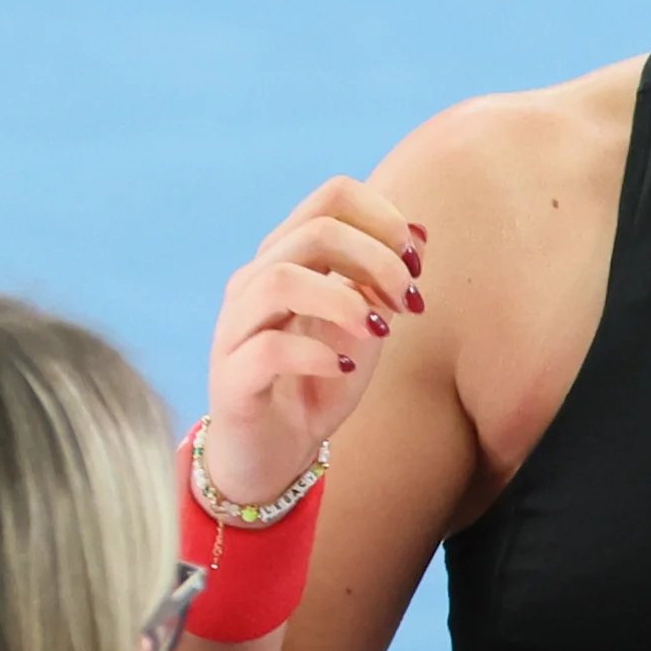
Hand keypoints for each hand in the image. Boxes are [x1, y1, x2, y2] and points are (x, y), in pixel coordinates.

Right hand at [201, 176, 425, 510]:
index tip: (416, 264)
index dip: (384, 218)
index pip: (332, 196)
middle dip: (377, 260)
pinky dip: (317, 353)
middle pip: (316, 230)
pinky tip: (343, 368)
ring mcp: (236, 327)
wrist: (275, 454)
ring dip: (345, 300)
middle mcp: (256, 281)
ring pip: (282, 278)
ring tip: (380, 332)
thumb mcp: (365, 328)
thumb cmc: (319, 383)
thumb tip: (420, 232)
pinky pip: (268, 348)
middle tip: (410, 301)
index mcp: (289, 257)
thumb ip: (384, 282)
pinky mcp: (231, 378)